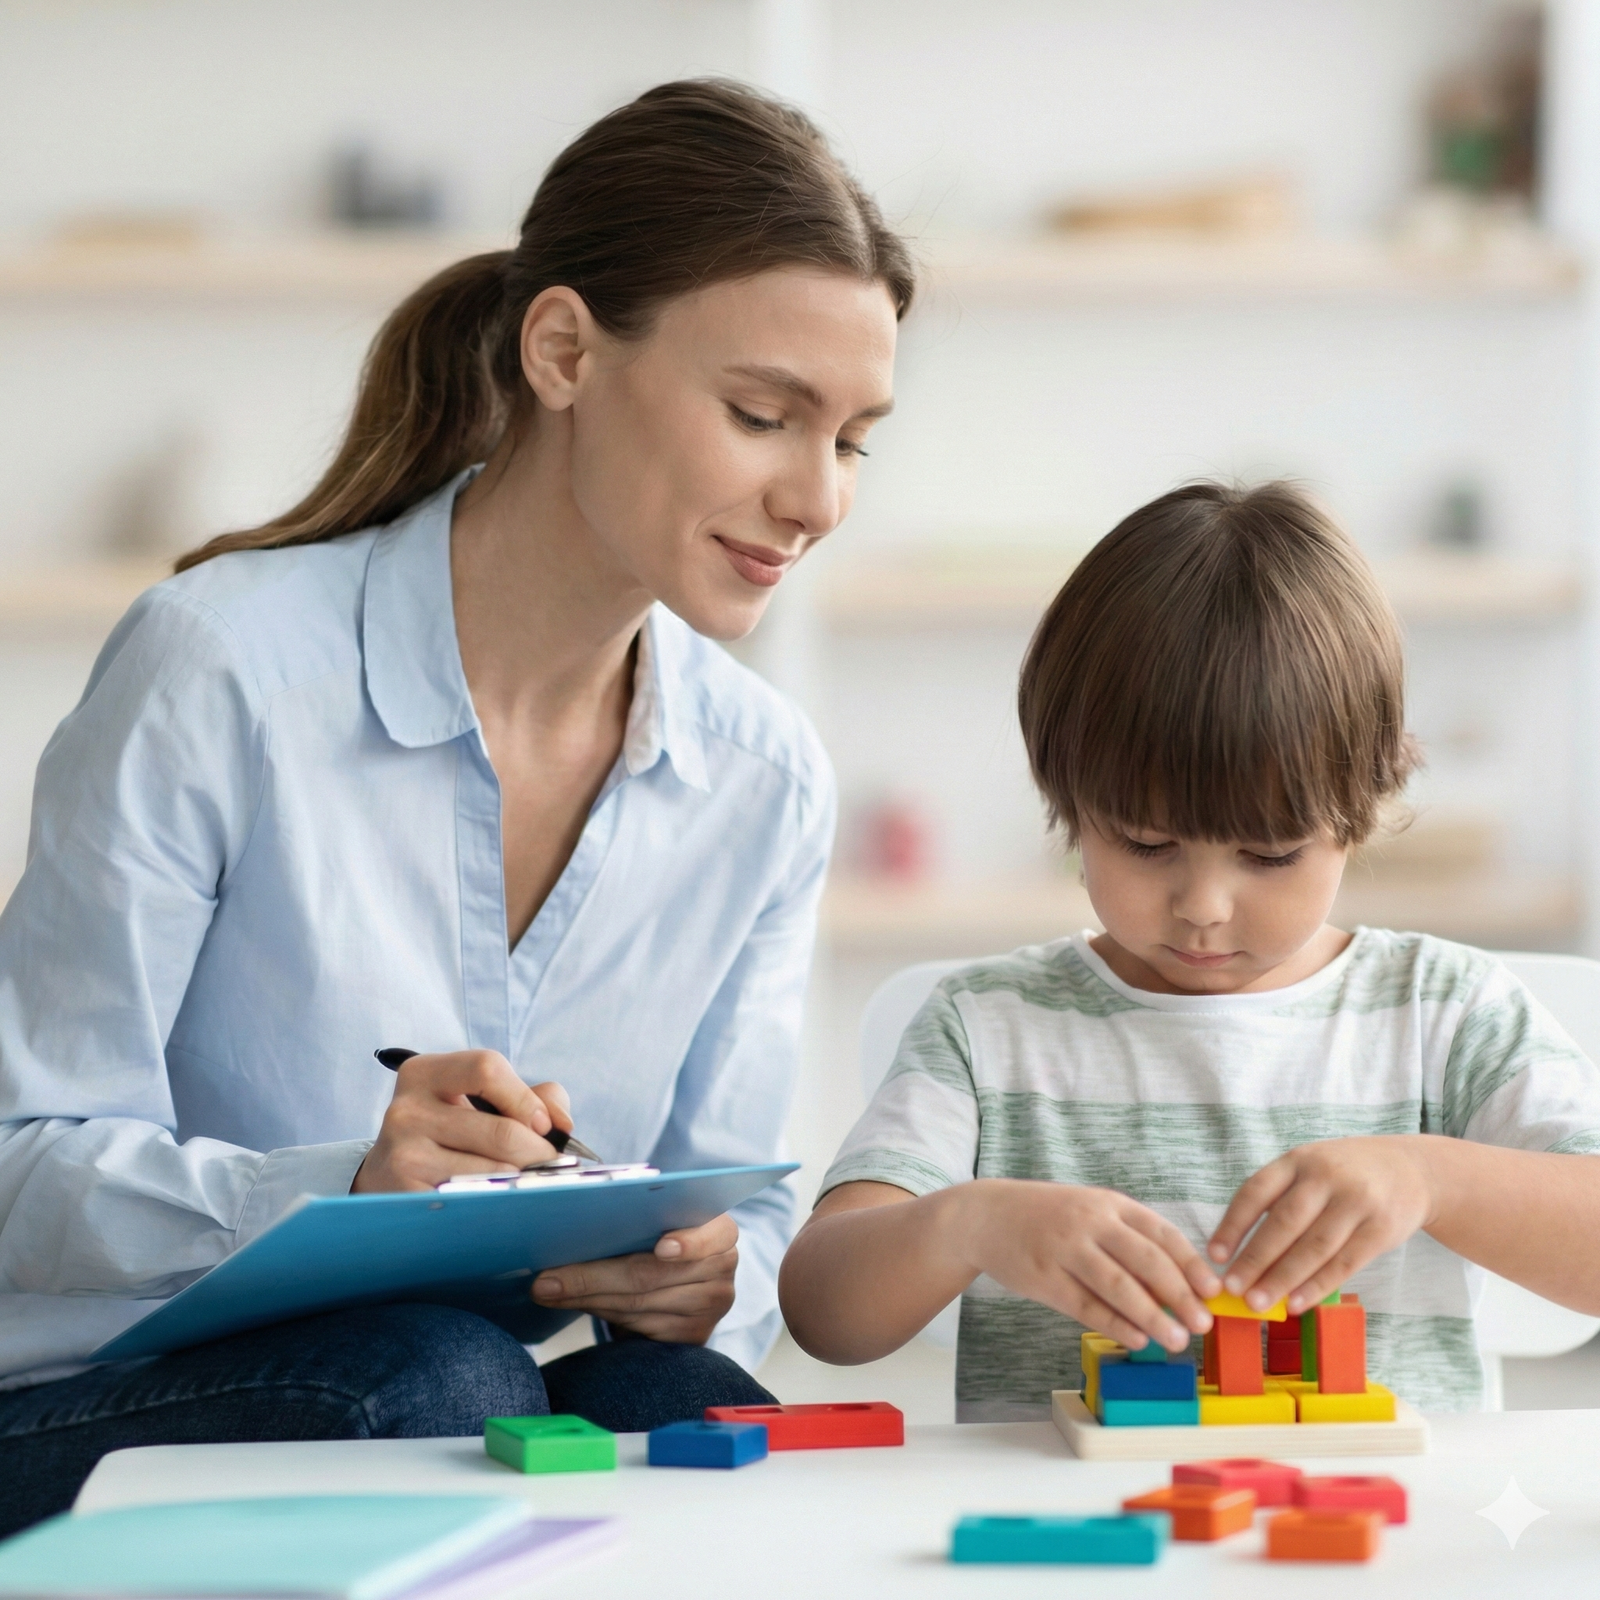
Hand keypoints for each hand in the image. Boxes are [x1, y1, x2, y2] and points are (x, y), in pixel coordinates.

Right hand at [352, 1049, 571, 1191]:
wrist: (386, 1177)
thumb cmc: (448, 1134)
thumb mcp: (477, 1100)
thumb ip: (530, 1095)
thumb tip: (562, 1123)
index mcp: (425, 1074)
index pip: (487, 1068)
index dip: (526, 1098)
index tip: (544, 1126)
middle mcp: (406, 1110)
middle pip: (500, 1131)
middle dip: (539, 1153)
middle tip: (552, 1168)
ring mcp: (402, 1155)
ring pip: (493, 1171)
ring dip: (521, 1182)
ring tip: (527, 1186)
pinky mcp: (405, 1196)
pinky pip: (473, 1201)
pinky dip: (497, 1205)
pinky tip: (500, 1205)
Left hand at [531, 1213, 738, 1343]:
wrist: (681, 1277)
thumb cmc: (662, 1235)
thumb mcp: (660, 1219)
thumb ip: (635, 1216)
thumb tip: (572, 1220)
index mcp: (720, 1232)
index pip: (715, 1235)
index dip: (689, 1243)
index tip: (662, 1248)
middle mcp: (722, 1270)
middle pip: (652, 1275)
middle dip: (593, 1276)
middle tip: (548, 1279)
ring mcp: (710, 1308)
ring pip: (638, 1304)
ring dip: (587, 1298)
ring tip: (548, 1290)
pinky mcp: (693, 1337)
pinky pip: (638, 1327)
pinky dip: (601, 1314)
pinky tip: (573, 1303)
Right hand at [963, 1180, 1218, 1351]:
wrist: (986, 1216)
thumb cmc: (1050, 1218)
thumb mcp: (1091, 1213)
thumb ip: (1129, 1242)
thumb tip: (1177, 1287)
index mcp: (1109, 1204)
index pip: (1161, 1233)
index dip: (1191, 1264)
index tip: (1213, 1291)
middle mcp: (1090, 1222)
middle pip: (1146, 1260)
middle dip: (1180, 1295)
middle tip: (1203, 1324)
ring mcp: (1065, 1249)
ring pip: (1118, 1286)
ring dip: (1152, 1317)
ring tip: (1176, 1340)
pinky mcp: (1044, 1278)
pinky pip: (1086, 1306)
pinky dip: (1115, 1325)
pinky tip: (1137, 1339)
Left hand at [1207, 1136, 1435, 1313]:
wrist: (1412, 1170)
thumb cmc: (1345, 1175)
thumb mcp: (1310, 1168)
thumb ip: (1280, 1199)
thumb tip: (1241, 1250)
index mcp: (1298, 1160)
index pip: (1256, 1192)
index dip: (1233, 1225)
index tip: (1214, 1255)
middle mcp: (1325, 1176)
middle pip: (1284, 1222)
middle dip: (1255, 1259)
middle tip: (1233, 1288)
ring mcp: (1356, 1202)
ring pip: (1313, 1247)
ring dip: (1282, 1278)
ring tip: (1258, 1302)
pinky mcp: (1381, 1229)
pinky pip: (1344, 1263)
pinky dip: (1317, 1286)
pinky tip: (1296, 1302)